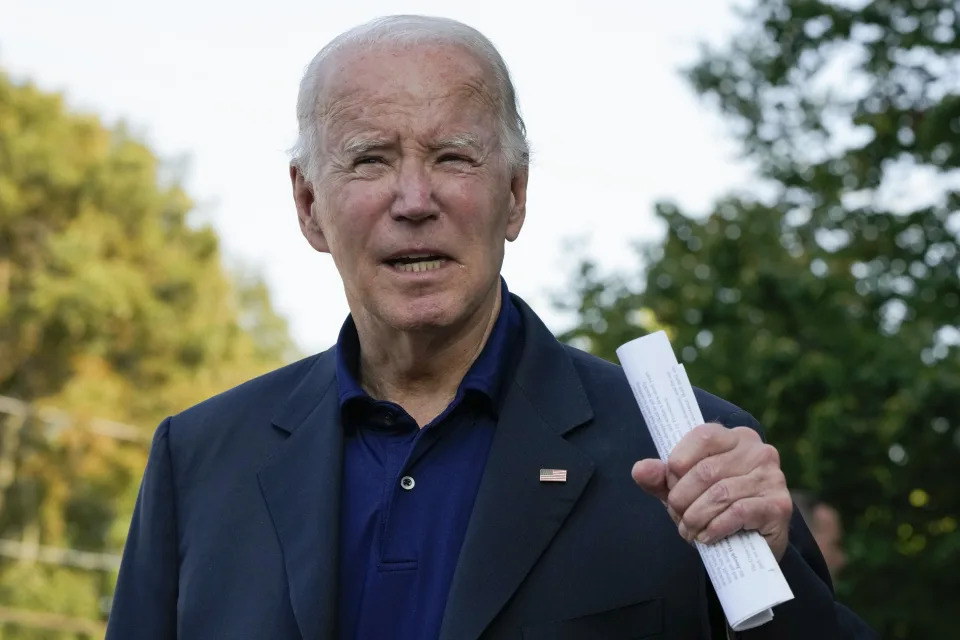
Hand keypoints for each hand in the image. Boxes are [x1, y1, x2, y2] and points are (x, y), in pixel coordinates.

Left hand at [631, 423, 791, 559]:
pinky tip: (707, 537)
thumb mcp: (682, 490)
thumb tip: (640, 469)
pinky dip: (715, 527)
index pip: (702, 436)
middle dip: (682, 498)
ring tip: (688, 531)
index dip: (678, 464)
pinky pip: (738, 512)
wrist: (751, 545)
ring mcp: (772, 477)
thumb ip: (660, 478)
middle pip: (706, 470)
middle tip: (677, 516)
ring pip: (720, 493)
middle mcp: (759, 451)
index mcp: (735, 437)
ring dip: (695, 517)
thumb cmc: (714, 507)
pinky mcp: (779, 505)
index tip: (670, 486)